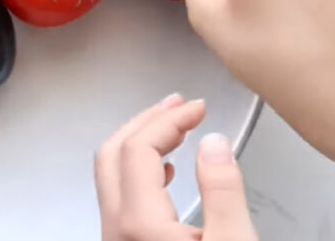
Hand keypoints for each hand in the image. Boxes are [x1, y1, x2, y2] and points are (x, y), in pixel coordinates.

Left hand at [95, 94, 257, 240]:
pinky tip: (165, 172)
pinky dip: (138, 170)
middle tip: (177, 106)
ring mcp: (115, 239)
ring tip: (173, 129)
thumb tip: (214, 144)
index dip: (169, 119)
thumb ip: (223, 192)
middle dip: (147, 122)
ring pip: (111, 174)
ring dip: (139, 142)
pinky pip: (119, 197)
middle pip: (114, 153)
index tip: (198, 108)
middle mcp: (116, 228)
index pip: (139, 147)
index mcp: (138, 220)